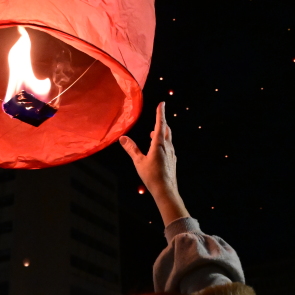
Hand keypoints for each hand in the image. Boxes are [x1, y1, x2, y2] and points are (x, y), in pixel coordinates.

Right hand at [119, 102, 189, 225]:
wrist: (166, 190)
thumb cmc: (152, 176)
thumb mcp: (139, 161)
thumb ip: (131, 149)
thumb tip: (122, 138)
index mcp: (159, 144)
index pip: (160, 124)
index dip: (160, 113)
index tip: (162, 103)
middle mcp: (168, 147)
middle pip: (167, 130)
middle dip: (162, 122)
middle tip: (158, 116)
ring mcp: (171, 154)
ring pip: (168, 139)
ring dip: (162, 133)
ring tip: (154, 134)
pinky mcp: (172, 160)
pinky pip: (168, 147)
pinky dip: (163, 143)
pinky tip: (158, 150)